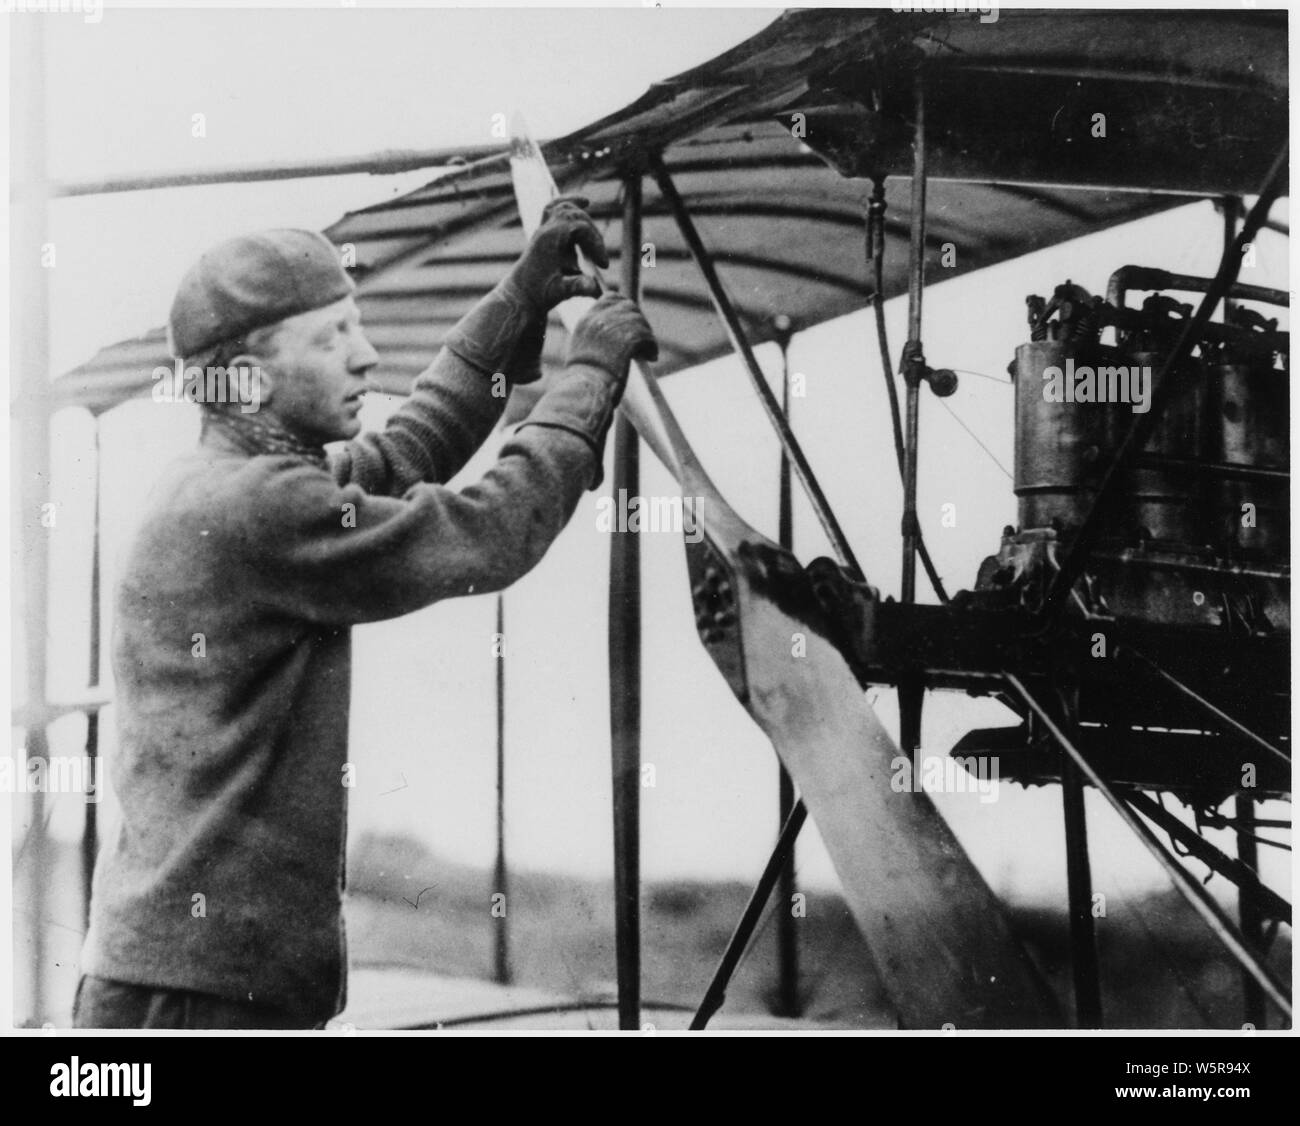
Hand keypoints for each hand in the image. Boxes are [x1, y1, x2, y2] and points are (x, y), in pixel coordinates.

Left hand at [504, 195, 608, 314]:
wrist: (521, 296)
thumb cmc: (539, 294)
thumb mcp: (560, 292)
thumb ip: (577, 287)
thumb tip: (595, 288)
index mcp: (549, 239)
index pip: (580, 227)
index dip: (596, 243)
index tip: (603, 265)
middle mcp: (545, 230)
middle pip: (576, 216)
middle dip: (593, 235)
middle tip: (599, 260)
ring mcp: (543, 229)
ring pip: (565, 208)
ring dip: (583, 216)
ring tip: (596, 234)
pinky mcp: (544, 233)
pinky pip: (554, 208)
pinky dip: (569, 202)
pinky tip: (585, 201)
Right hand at [564, 293, 658, 399]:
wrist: (586, 390)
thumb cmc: (584, 380)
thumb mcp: (582, 350)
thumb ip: (594, 335)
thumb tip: (613, 334)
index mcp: (586, 320)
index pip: (610, 298)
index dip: (624, 305)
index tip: (632, 318)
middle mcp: (599, 320)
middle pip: (628, 306)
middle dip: (638, 320)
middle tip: (643, 338)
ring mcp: (613, 328)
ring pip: (640, 321)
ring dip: (647, 335)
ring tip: (647, 351)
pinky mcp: (628, 340)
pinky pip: (647, 336)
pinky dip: (652, 346)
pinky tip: (651, 357)